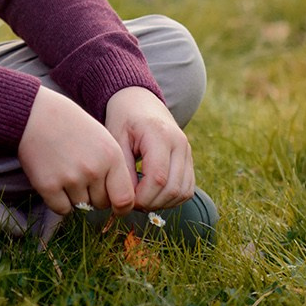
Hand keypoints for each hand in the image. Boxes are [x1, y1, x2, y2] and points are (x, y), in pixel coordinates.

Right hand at [18, 86, 135, 216]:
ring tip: (64, 169)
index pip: (125, 199)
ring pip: (81, 207)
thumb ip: (111, 166)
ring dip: (74, 196)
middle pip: (101, 204)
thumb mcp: (100, 137)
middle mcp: (94, 169)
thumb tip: (118, 200)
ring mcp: (71, 179)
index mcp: (111, 155)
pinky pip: (62, 209)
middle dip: (93, 195)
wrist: (34, 113)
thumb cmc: (68, 123)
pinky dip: (58, 200)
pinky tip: (53, 178)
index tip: (113, 203)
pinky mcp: (49, 186)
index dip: (120, 205)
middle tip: (79, 173)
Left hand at [104, 86, 195, 211]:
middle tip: (133, 203)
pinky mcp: (190, 159)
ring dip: (163, 203)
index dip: (143, 196)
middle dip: (152, 202)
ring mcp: (187, 151)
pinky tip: (154, 195)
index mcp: (159, 134)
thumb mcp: (116, 137)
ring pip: (183, 192)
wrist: (140, 101)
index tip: (127, 200)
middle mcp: (179, 142)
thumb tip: (129, 199)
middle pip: (173, 188)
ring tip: (142, 199)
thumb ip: (124, 168)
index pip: (158, 177)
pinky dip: (172, 198)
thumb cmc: (124, 118)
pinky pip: (187, 188)